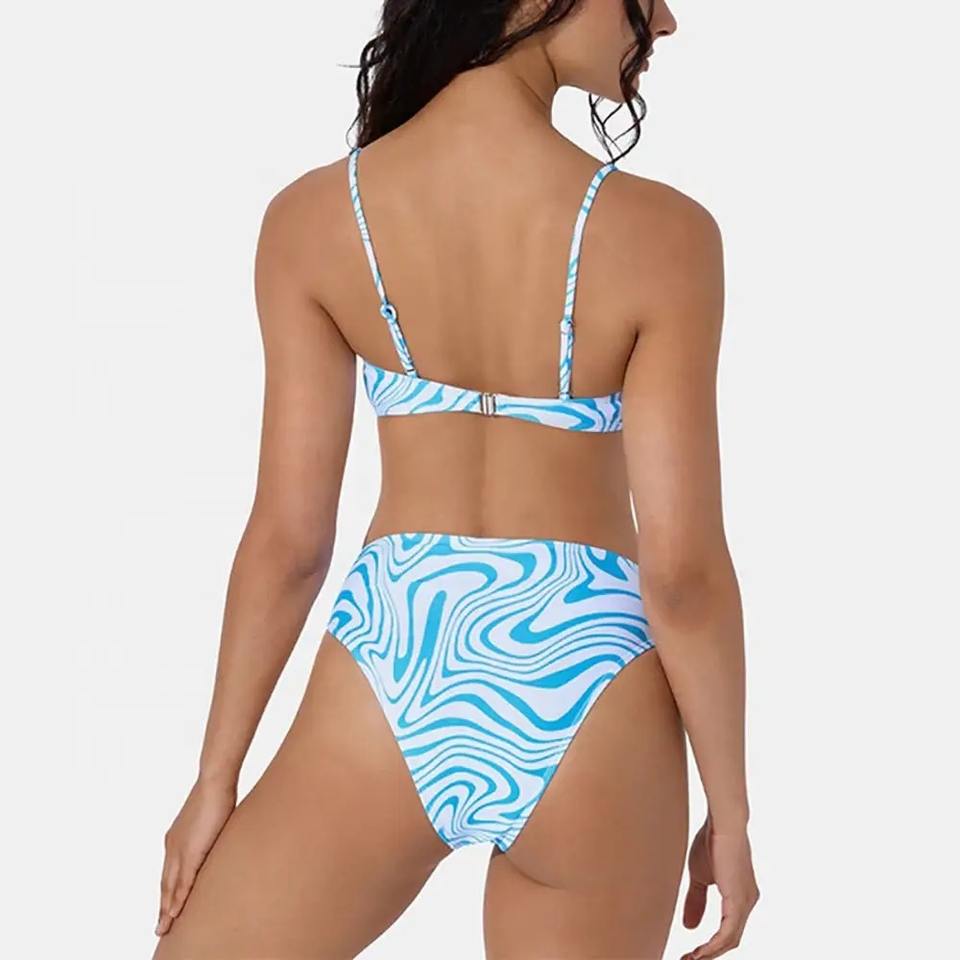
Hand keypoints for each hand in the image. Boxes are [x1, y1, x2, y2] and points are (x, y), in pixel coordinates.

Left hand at [156, 775, 236, 935]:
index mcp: (175, 840)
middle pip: (165, 884)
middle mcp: (172, 847)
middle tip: (160, 929)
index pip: (169, 872)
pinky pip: (183, 880)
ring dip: (167, 908)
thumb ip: (208, 835)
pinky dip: (179, 898)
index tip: (165, 909)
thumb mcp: (209, 820)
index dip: (167, 892)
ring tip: (165, 927)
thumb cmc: (215, 794)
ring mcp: (180, 850)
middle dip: (162, 907)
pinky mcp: (191, 851)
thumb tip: (215, 840)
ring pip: (171, 886)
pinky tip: (176, 912)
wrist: (214, 781)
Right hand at [681, 817, 758, 958]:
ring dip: (709, 953)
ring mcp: (746, 903)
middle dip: (709, 954)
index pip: (728, 931)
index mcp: (740, 898)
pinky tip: (699, 952)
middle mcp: (748, 903)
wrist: (721, 823)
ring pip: (730, 940)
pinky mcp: (739, 901)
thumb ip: (696, 901)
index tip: (691, 954)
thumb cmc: (711, 842)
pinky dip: (713, 945)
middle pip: (730, 940)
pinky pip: (728, 933)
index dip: (710, 946)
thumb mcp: (700, 877)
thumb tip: (689, 926)